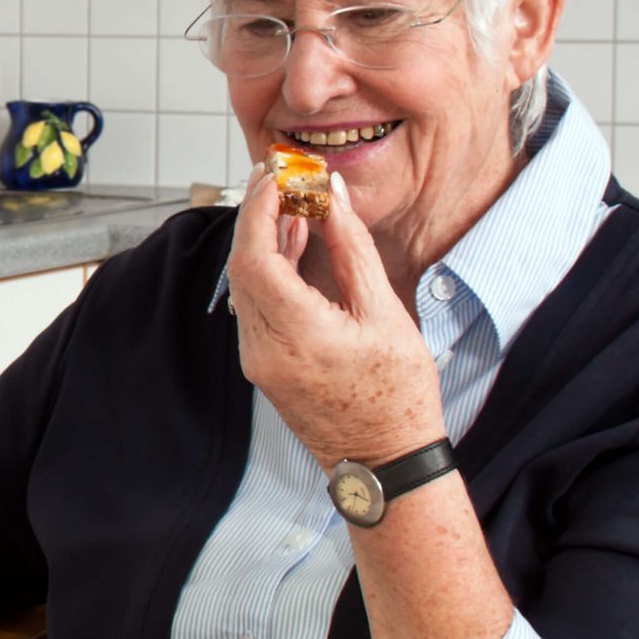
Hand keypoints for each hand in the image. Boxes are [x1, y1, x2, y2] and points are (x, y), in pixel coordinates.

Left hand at [225, 168, 443, 466]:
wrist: (385, 463)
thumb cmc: (397, 396)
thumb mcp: (384, 313)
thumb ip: (351, 250)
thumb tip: (333, 198)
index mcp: (296, 335)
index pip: (254, 256)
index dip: (259, 209)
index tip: (276, 175)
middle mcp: (265, 349)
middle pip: (241, 266)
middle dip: (256, 216)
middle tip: (280, 178)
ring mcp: (259, 360)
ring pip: (244, 285)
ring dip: (263, 240)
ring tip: (294, 202)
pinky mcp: (263, 365)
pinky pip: (255, 305)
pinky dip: (270, 269)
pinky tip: (295, 243)